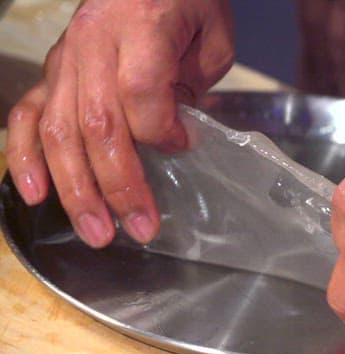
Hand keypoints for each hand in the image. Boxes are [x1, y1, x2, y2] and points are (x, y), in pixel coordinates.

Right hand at [6, 0, 233, 247]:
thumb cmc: (187, 1)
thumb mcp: (211, 35)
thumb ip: (193, 84)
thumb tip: (172, 137)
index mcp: (140, 29)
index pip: (142, 95)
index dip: (162, 132)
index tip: (183, 147)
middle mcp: (93, 45)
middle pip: (98, 125)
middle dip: (118, 185)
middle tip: (140, 228)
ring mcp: (64, 59)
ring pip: (59, 131)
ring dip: (76, 189)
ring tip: (96, 232)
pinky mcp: (51, 71)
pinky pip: (28, 115)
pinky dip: (25, 157)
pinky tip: (35, 195)